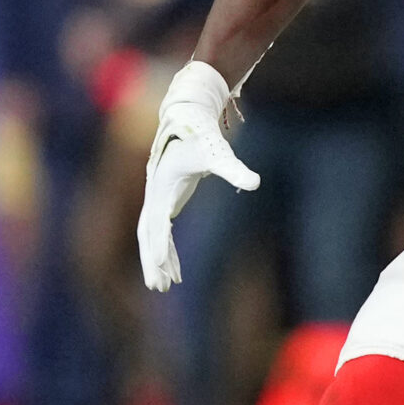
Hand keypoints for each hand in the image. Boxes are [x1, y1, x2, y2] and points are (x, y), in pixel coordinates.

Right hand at [136, 61, 257, 291]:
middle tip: (156, 287)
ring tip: (164, 287)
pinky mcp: (165, 201)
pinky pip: (162, 233)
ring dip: (157, 261)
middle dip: (151, 261)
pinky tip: (175, 271)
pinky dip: (167, 252)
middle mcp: (155, 195)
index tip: (157, 265)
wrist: (188, 117)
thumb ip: (235, 169)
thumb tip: (256, 182)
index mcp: (162, 186)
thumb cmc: (202, 135)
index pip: (158, 221)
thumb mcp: (219, 152)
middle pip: (148, 234)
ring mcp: (157, 199)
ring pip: (152, 237)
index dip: (157, 243)